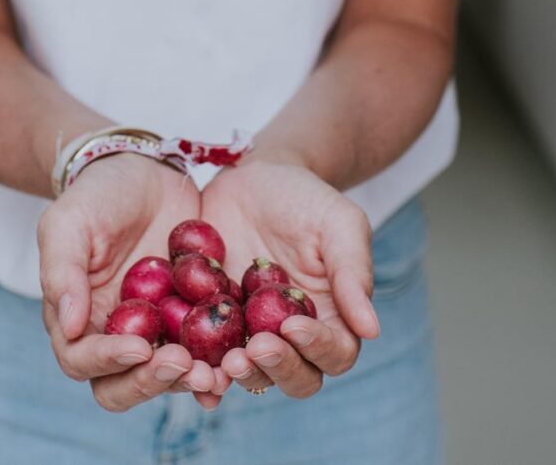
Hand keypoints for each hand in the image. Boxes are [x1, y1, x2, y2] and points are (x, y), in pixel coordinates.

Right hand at [38, 154, 229, 411]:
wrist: (145, 172)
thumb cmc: (97, 196)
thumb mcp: (69, 223)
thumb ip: (61, 271)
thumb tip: (70, 326)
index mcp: (78, 320)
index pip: (83, 360)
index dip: (108, 361)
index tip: (140, 346)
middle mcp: (115, 337)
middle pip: (124, 385)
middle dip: (152, 382)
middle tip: (183, 363)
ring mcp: (158, 333)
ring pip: (168, 377)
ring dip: (190, 381)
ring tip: (216, 372)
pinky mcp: (194, 321)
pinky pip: (207, 353)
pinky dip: (221, 364)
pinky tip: (240, 359)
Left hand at [200, 159, 378, 398]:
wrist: (252, 178)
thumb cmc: (305, 198)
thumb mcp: (338, 224)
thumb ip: (353, 273)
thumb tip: (372, 329)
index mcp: (333, 318)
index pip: (335, 352)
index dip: (317, 347)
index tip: (293, 326)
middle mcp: (293, 336)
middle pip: (296, 377)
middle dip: (277, 368)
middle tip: (255, 348)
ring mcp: (250, 333)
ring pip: (251, 373)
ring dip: (239, 374)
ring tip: (224, 361)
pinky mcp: (210, 322)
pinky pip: (205, 353)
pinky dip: (197, 364)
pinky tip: (183, 360)